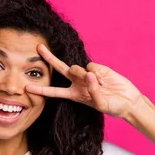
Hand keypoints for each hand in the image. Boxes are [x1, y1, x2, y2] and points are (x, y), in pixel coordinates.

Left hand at [25, 44, 143, 118]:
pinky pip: (92, 67)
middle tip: (38, 48)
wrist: (128, 101)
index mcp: (74, 94)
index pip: (54, 92)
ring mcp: (87, 74)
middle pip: (60, 68)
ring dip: (85, 77)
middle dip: (49, 58)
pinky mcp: (98, 68)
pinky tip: (106, 81)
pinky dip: (98, 75)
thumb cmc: (112, 106)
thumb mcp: (100, 104)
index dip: (41, 90)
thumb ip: (93, 90)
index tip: (27, 88)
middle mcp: (77, 82)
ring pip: (77, 69)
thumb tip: (88, 74)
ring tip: (99, 86)